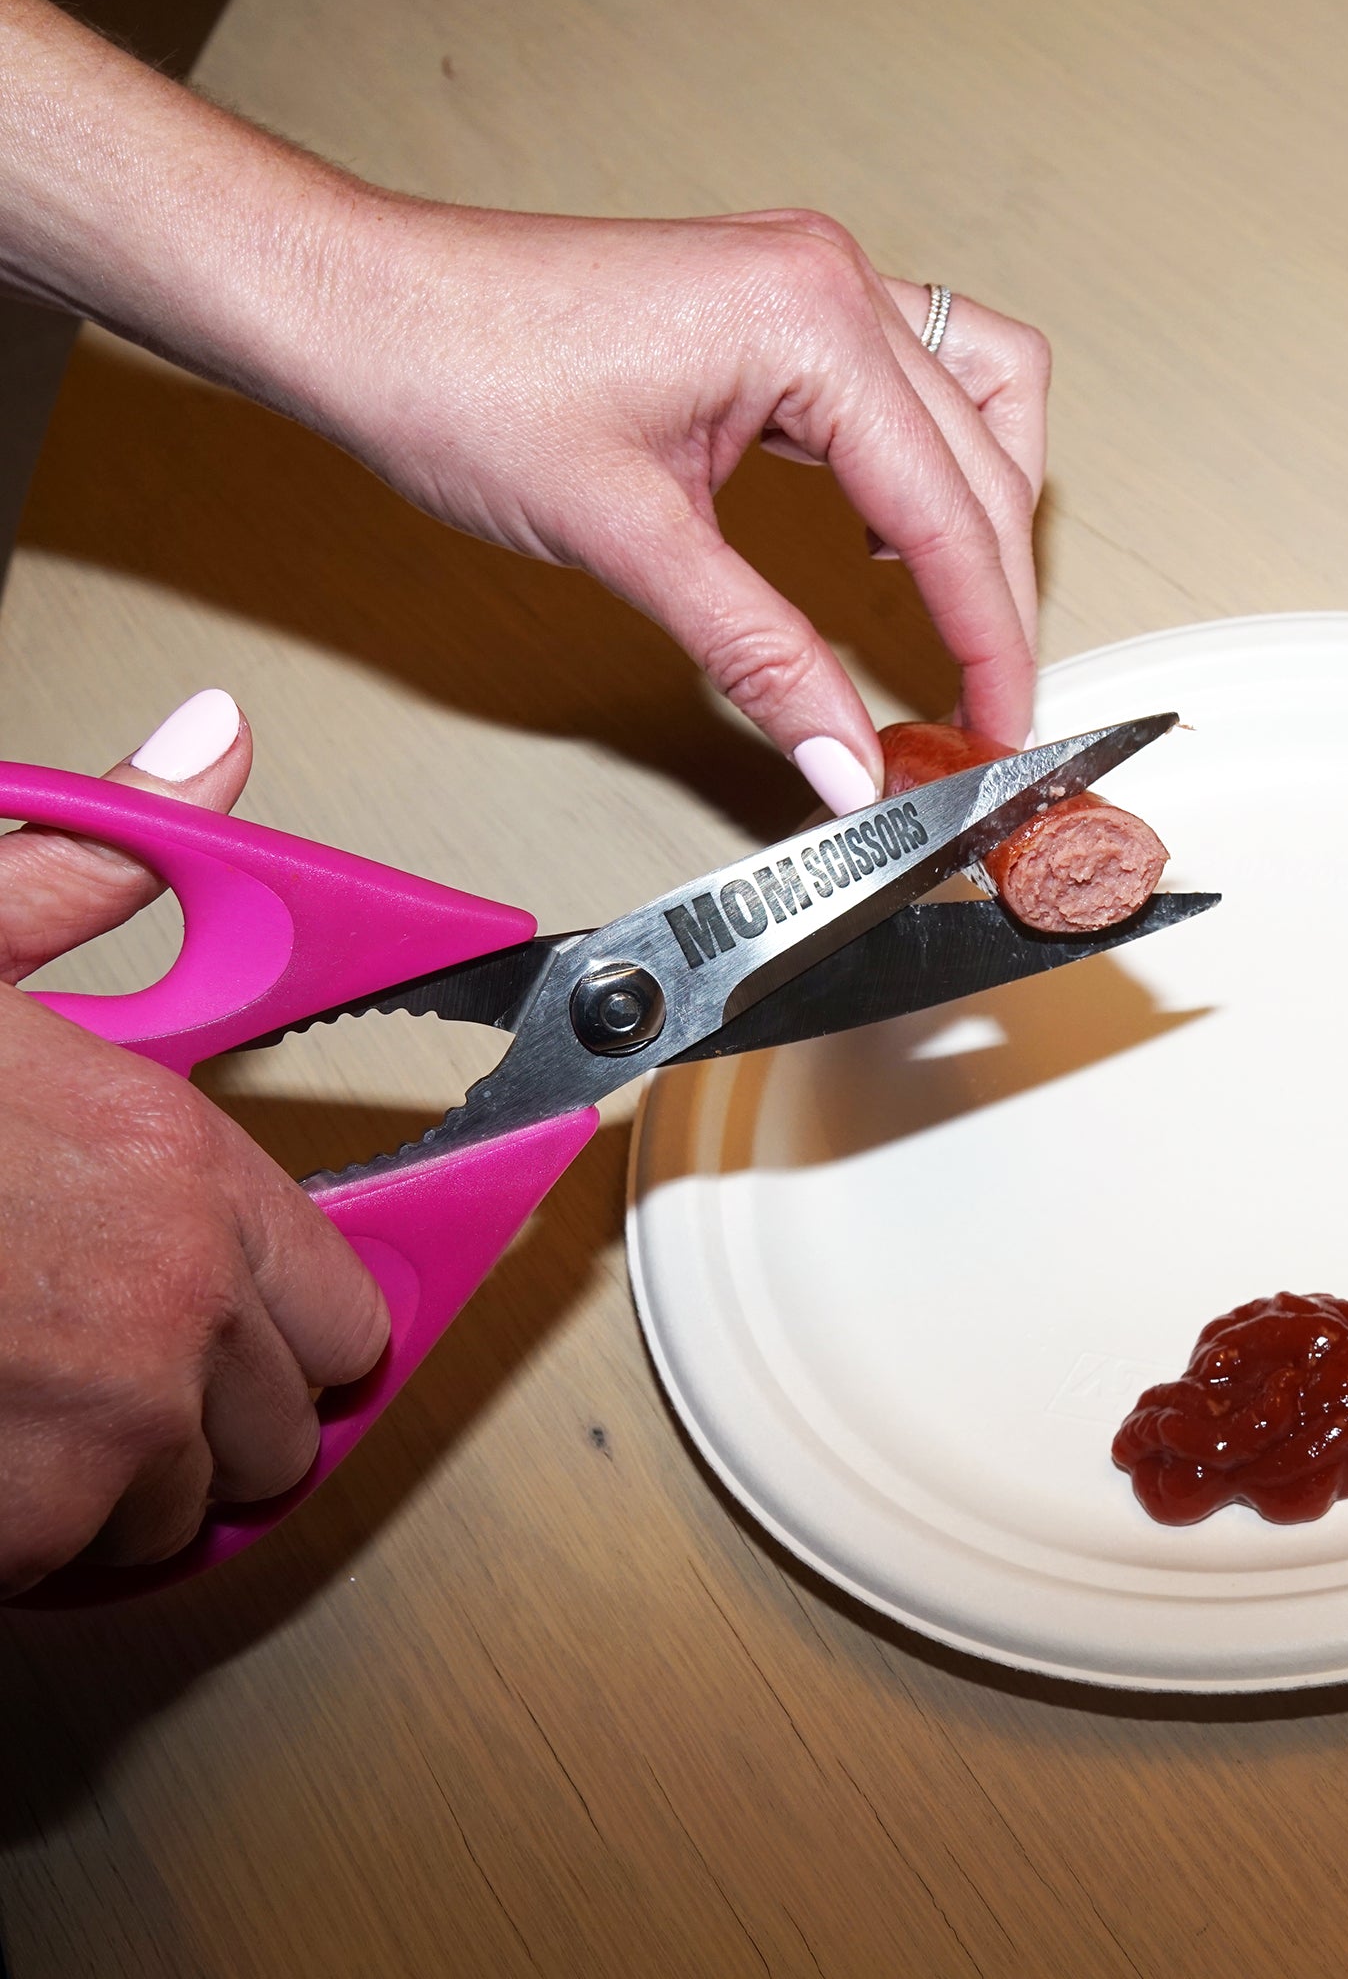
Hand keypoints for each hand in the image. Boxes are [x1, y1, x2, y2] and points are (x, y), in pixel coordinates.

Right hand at [0, 694, 388, 1594]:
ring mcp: (89, 1442)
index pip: (349, 1312)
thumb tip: (214, 744)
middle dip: (215, 1410)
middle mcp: (169, 1315)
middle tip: (124, 1368)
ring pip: (178, 1514)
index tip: (252, 1324)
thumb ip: (100, 865)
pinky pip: (65, 1569)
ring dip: (117, 1480)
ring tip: (28, 1402)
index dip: (295, 1324)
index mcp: (184, 1170)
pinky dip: (23, 1534)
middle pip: (283, 1432)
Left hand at [1, 0, 1050, 809]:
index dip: (989, 638)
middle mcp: (830, 283)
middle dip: (998, 596)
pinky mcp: (778, 304)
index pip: (949, 511)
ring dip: (987, 512)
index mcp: (809, 320)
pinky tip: (898, 532)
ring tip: (967, 620)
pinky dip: (935, 462)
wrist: (361, 310)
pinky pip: (918, 379)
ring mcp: (810, 282)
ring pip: (980, 402)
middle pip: (983, 464)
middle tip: (986, 706)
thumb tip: (847, 760)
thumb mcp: (632, 545)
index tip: (1004, 725)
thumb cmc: (459, 378)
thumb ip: (765, 659)